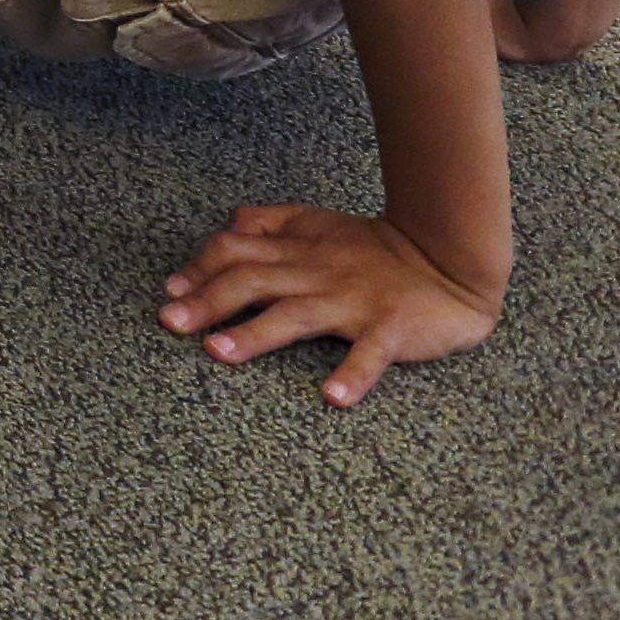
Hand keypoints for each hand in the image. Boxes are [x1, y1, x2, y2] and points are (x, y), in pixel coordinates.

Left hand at [160, 201, 503, 405]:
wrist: (449, 257)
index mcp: (298, 249)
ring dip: (256, 333)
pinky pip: (371, 352)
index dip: (200, 268)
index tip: (170, 291)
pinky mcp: (392, 327)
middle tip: (171, 322)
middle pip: (252, 281)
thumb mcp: (319, 224)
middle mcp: (317, 273)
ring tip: (219, 352)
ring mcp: (353, 301)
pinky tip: (333, 396)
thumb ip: (272, 223)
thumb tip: (228, 223)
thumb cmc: (377, 248)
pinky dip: (354, 373)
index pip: (236, 250)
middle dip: (208, 300)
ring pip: (296, 314)